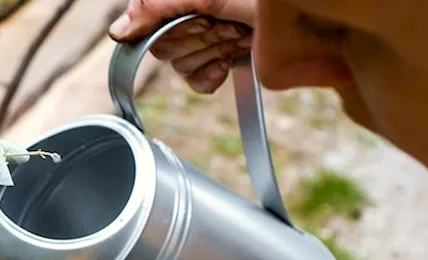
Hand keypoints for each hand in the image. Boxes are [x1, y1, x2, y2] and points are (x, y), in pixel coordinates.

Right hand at [109, 0, 256, 93]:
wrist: (309, 25)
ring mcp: (206, 42)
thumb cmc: (264, 1)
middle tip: (224, 23)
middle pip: (161, 44)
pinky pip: (196, 83)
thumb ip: (156, 5)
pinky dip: (211, 76)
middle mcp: (192, 16)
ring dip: (210, 52)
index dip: (168, 23)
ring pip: (179, 65)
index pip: (146, 17)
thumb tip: (118, 33)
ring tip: (237, 36)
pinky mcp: (221, 65)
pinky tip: (230, 61)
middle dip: (195, 36)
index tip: (197, 16)